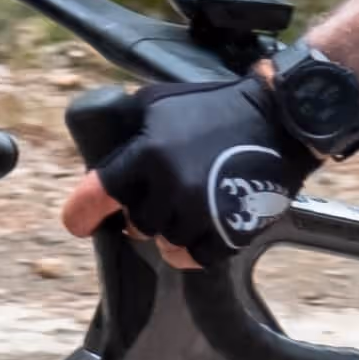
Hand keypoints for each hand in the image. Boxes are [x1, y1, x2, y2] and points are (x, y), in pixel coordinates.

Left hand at [80, 62, 322, 263]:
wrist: (278, 119)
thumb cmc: (214, 107)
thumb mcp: (157, 101)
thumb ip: (124, 124)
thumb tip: (97, 145)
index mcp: (146, 156)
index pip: (93, 200)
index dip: (81, 216)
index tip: (82, 222)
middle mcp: (170, 189)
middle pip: (134, 225)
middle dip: (139, 213)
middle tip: (156, 196)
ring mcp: (201, 215)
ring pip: (164, 244)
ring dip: (168, 230)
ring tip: (183, 207)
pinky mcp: (230, 233)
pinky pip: (194, 258)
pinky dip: (191, 248)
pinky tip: (197, 229)